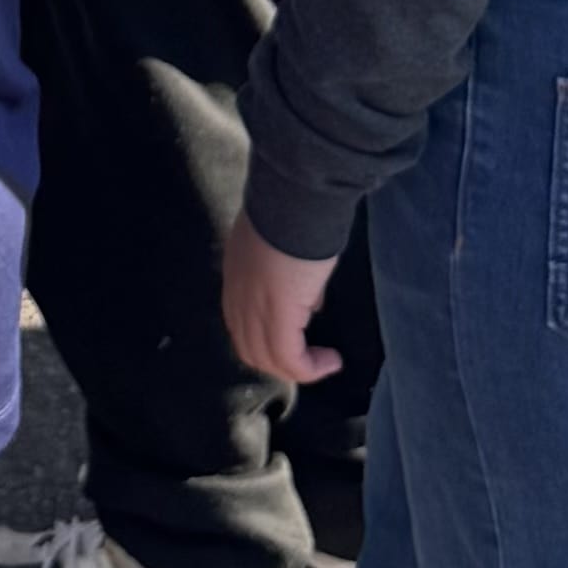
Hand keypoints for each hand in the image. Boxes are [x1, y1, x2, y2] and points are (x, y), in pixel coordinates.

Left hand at [222, 216, 342, 388]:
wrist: (296, 198)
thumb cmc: (297, 212)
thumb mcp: (286, 248)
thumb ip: (291, 278)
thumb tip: (311, 304)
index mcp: (235, 276)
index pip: (241, 323)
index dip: (266, 338)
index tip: (297, 338)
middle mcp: (236, 295)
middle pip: (249, 348)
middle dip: (280, 360)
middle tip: (309, 360)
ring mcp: (253, 307)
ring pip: (266, 359)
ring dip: (297, 368)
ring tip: (324, 362)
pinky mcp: (277, 316)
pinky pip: (289, 359)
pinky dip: (310, 369)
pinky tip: (331, 361)